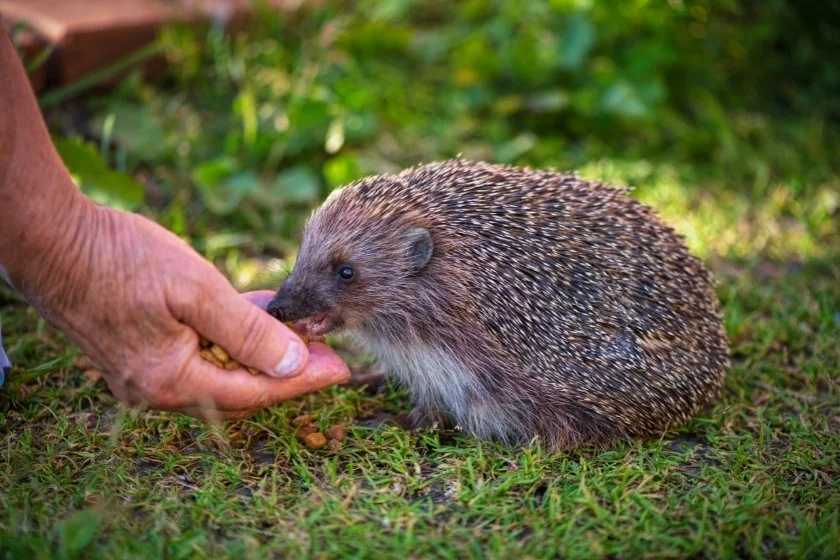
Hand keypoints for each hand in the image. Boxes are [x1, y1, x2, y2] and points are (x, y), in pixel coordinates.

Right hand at [20, 204, 349, 419]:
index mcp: (171, 381)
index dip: (303, 380)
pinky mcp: (139, 351)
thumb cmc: (120, 258)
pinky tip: (259, 318)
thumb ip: (249, 331)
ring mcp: (144, 373)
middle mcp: (157, 389)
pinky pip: (199, 356)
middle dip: (288, 372)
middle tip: (329, 352)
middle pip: (240, 390)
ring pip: (221, 372)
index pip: (256, 392)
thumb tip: (295, 363)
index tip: (342, 368)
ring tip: (304, 335)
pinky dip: (231, 341)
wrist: (50, 237)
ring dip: (262, 355)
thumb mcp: (195, 289)